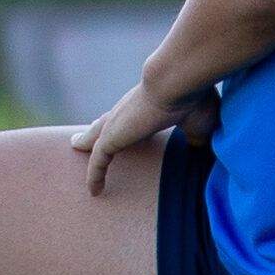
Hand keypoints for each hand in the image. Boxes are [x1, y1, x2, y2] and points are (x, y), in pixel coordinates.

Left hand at [68, 71, 188, 193]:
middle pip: (106, 122)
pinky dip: (95, 174)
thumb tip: (196, 148)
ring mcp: (117, 121)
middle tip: (84, 138)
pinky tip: (94, 191)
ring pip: (96, 137)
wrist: (178, 83)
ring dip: (87, 143)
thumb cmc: (194, 99)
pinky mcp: (110, 136)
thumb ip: (193, 137)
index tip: (125, 131)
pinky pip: (98, 160)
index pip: (132, 116)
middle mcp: (129, 110)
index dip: (127, 124)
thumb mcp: (197, 124)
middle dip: (95, 130)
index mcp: (148, 105)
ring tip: (77, 148)